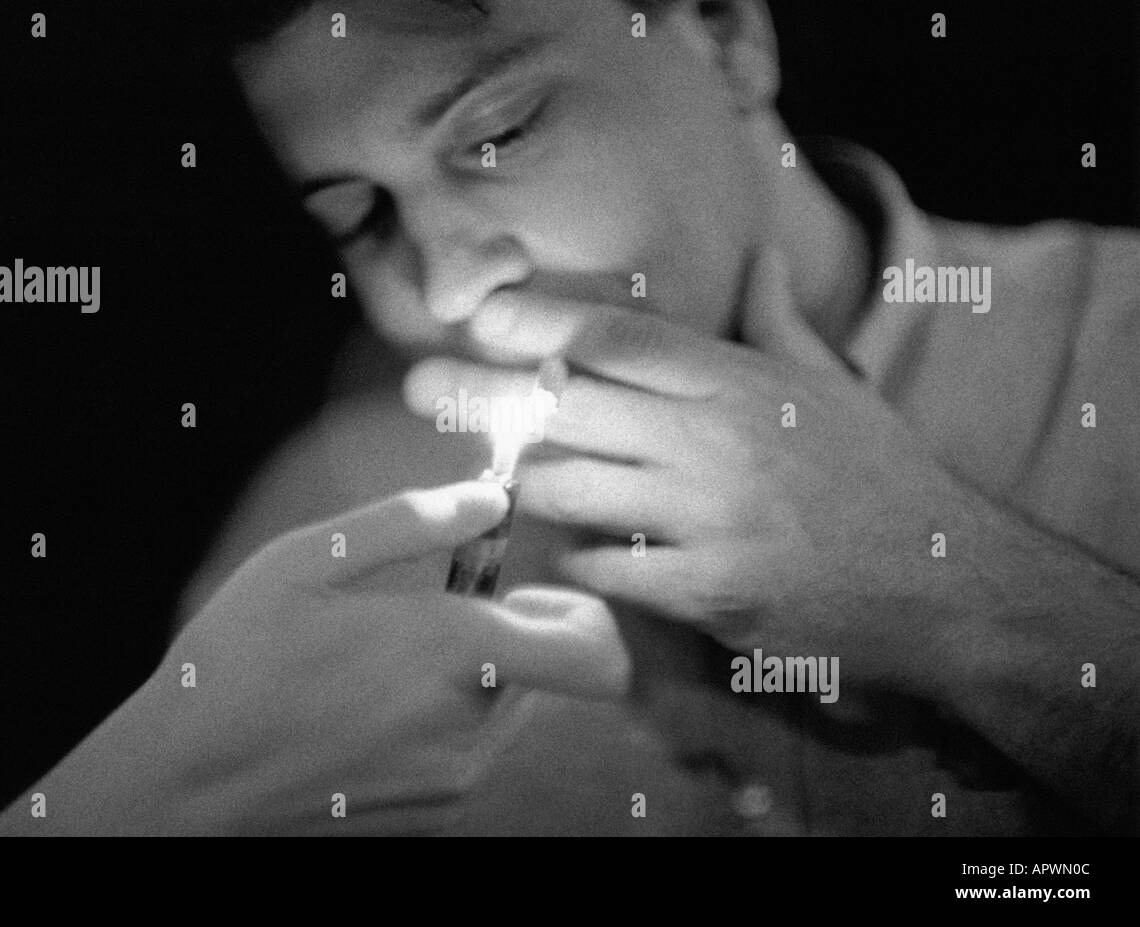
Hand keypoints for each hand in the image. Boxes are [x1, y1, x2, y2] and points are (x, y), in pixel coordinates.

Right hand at [0, 482, 629, 834]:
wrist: (188, 780)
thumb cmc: (241, 657)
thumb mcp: (309, 559)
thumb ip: (413, 521)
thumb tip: (494, 496)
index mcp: (450, 651)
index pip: (596, 650)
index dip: (585, 611)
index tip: (528, 589)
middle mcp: (470, 723)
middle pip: (553, 672)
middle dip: (519, 631)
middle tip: (442, 612)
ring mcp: (455, 776)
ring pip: (512, 707)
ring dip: (479, 673)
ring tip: (388, 660)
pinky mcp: (437, 810)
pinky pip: (476, 746)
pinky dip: (450, 714)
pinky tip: (375, 703)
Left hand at [404, 250, 991, 696]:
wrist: (947, 583)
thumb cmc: (882, 477)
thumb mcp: (839, 384)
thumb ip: (779, 321)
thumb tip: (760, 253)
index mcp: (742, 381)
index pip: (619, 336)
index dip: (537, 321)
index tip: (475, 315)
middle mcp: (716, 439)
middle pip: (569, 403)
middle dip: (483, 395)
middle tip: (421, 387)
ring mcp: (710, 518)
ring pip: (570, 489)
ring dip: (532, 486)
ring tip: (515, 481)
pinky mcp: (711, 592)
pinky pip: (606, 570)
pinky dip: (583, 562)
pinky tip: (582, 556)